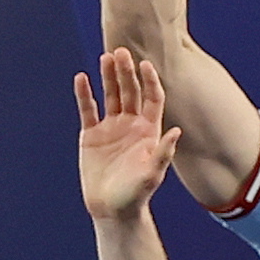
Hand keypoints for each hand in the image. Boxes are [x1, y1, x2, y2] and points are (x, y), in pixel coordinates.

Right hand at [72, 48, 171, 219]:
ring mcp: (111, 128)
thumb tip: (177, 132)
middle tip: (122, 51)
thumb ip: (163, 153)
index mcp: (149, 131)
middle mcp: (131, 125)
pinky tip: (82, 78)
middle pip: (130, 92)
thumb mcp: (152, 174)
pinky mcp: (91, 135)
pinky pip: (88, 110)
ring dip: (108, 77)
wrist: (111, 209)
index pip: (152, 99)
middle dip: (127, 73)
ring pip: (110, 96)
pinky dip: (85, 95)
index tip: (146, 64)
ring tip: (106, 56)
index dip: (150, 82)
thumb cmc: (136, 195)